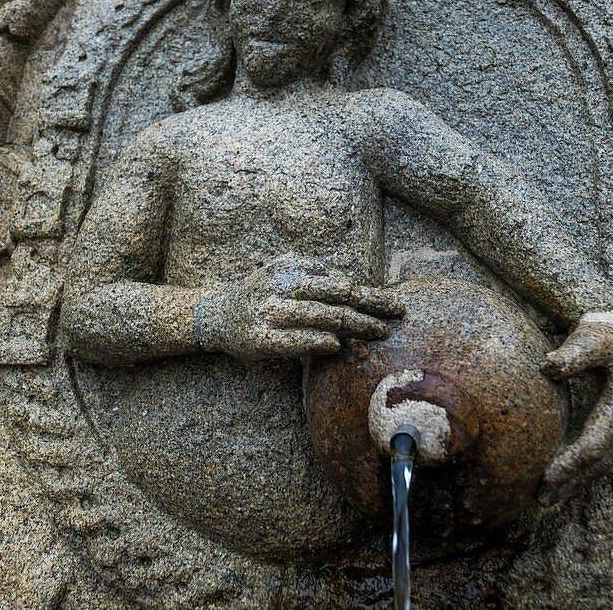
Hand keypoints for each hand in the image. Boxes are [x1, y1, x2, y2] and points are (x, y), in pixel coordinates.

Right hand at [194, 255, 403, 360]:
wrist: (215, 314)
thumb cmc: (260, 295)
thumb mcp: (284, 272)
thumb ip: (316, 274)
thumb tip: (355, 285)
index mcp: (291, 269)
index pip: (340, 281)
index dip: (370, 293)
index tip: (393, 304)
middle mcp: (282, 287)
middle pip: (335, 295)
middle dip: (370, 306)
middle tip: (396, 316)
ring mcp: (270, 312)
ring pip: (319, 315)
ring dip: (353, 324)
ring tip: (378, 331)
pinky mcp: (259, 338)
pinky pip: (292, 339)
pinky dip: (314, 340)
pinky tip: (334, 344)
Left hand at [537, 311, 612, 504]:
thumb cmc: (610, 333)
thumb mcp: (595, 336)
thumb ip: (575, 352)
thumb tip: (547, 368)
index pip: (596, 442)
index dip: (573, 462)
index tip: (548, 475)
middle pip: (598, 462)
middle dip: (571, 481)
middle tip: (541, 498)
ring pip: (599, 464)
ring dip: (574, 483)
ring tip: (545, 499)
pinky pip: (597, 455)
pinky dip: (578, 472)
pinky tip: (558, 482)